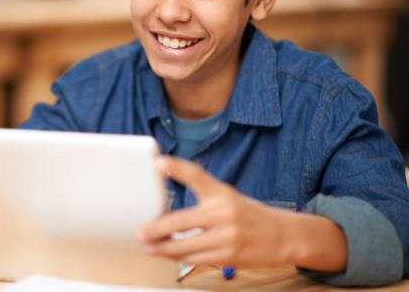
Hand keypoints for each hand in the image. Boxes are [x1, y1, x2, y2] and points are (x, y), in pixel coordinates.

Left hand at [138, 156, 345, 270]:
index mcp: (221, 192)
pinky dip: (180, 259)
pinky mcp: (229, 256)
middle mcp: (224, 212)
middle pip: (181, 221)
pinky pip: (197, 259)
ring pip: (186, 246)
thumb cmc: (246, 213)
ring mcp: (228, 236)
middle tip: (141, 233)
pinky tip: (170, 256)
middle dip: (157, 230)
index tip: (158, 163)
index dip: (176, 167)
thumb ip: (200, 194)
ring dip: (164, 249)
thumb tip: (166, 200)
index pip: (196, 175)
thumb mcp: (226, 195)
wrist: (282, 236)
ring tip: (150, 247)